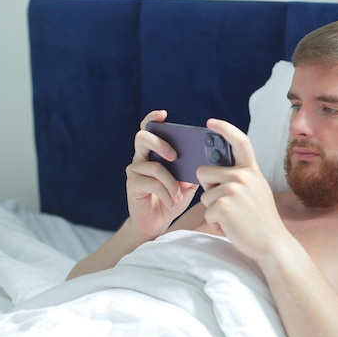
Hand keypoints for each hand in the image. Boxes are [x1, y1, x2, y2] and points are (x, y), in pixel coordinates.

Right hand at [125, 110, 198, 239]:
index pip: (150, 129)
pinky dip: (166, 193)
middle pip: (143, 138)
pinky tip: (171, 202)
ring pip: (154, 166)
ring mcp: (135, 170)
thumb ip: (192, 170)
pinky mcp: (132, 183)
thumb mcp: (187, 184)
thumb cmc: (172, 199)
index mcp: (154, 152)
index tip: (163, 114)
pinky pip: (152, 183)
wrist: (156, 222)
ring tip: (178, 194)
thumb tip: (205, 160)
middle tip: (175, 156)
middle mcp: (141, 157)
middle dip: (161, 144)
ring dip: (171, 182)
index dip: (153, 119)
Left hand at [197, 119, 289, 258]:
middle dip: (208, 188)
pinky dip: (215, 223)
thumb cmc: (261, 220)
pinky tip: (231, 227)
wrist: (272, 243)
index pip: (239, 142)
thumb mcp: (257, 191)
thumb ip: (242, 178)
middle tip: (227, 204)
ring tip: (233, 218)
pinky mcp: (223, 206)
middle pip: (204, 172)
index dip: (224, 129)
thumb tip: (217, 170)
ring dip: (213, 210)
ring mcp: (233, 190)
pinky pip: (206, 212)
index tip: (210, 123)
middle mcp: (243, 176)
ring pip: (204, 195)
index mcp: (252, 171)